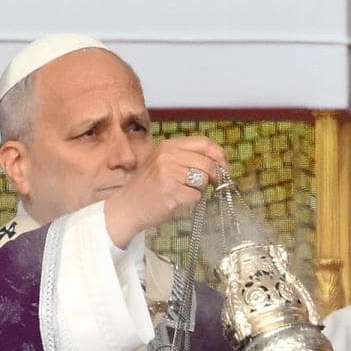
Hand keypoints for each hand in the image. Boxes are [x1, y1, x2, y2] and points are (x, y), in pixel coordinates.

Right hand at [103, 135, 228, 243]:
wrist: (126, 207)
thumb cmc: (147, 188)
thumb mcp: (163, 163)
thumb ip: (186, 158)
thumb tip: (219, 163)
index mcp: (168, 146)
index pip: (204, 143)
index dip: (219, 155)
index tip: (224, 166)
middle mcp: (168, 155)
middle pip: (207, 163)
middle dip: (215, 176)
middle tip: (213, 185)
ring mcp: (169, 173)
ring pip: (203, 180)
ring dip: (199, 190)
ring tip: (184, 193)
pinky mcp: (171, 191)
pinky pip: (195, 196)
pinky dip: (191, 202)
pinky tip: (178, 201)